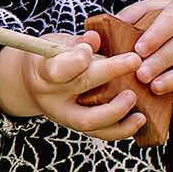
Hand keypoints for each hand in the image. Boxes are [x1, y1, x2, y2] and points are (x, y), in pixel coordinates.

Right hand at [0, 30, 149, 141]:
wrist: (33, 86)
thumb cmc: (52, 60)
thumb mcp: (57, 45)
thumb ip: (77, 43)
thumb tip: (94, 38)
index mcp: (43, 72)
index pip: (57, 69)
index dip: (75, 59)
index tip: (90, 48)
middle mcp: (53, 97)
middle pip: (80, 86)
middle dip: (110, 72)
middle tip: (134, 60)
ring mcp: (65, 116)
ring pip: (89, 121)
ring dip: (116, 110)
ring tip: (134, 96)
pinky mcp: (79, 127)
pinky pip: (101, 133)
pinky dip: (122, 129)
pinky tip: (139, 118)